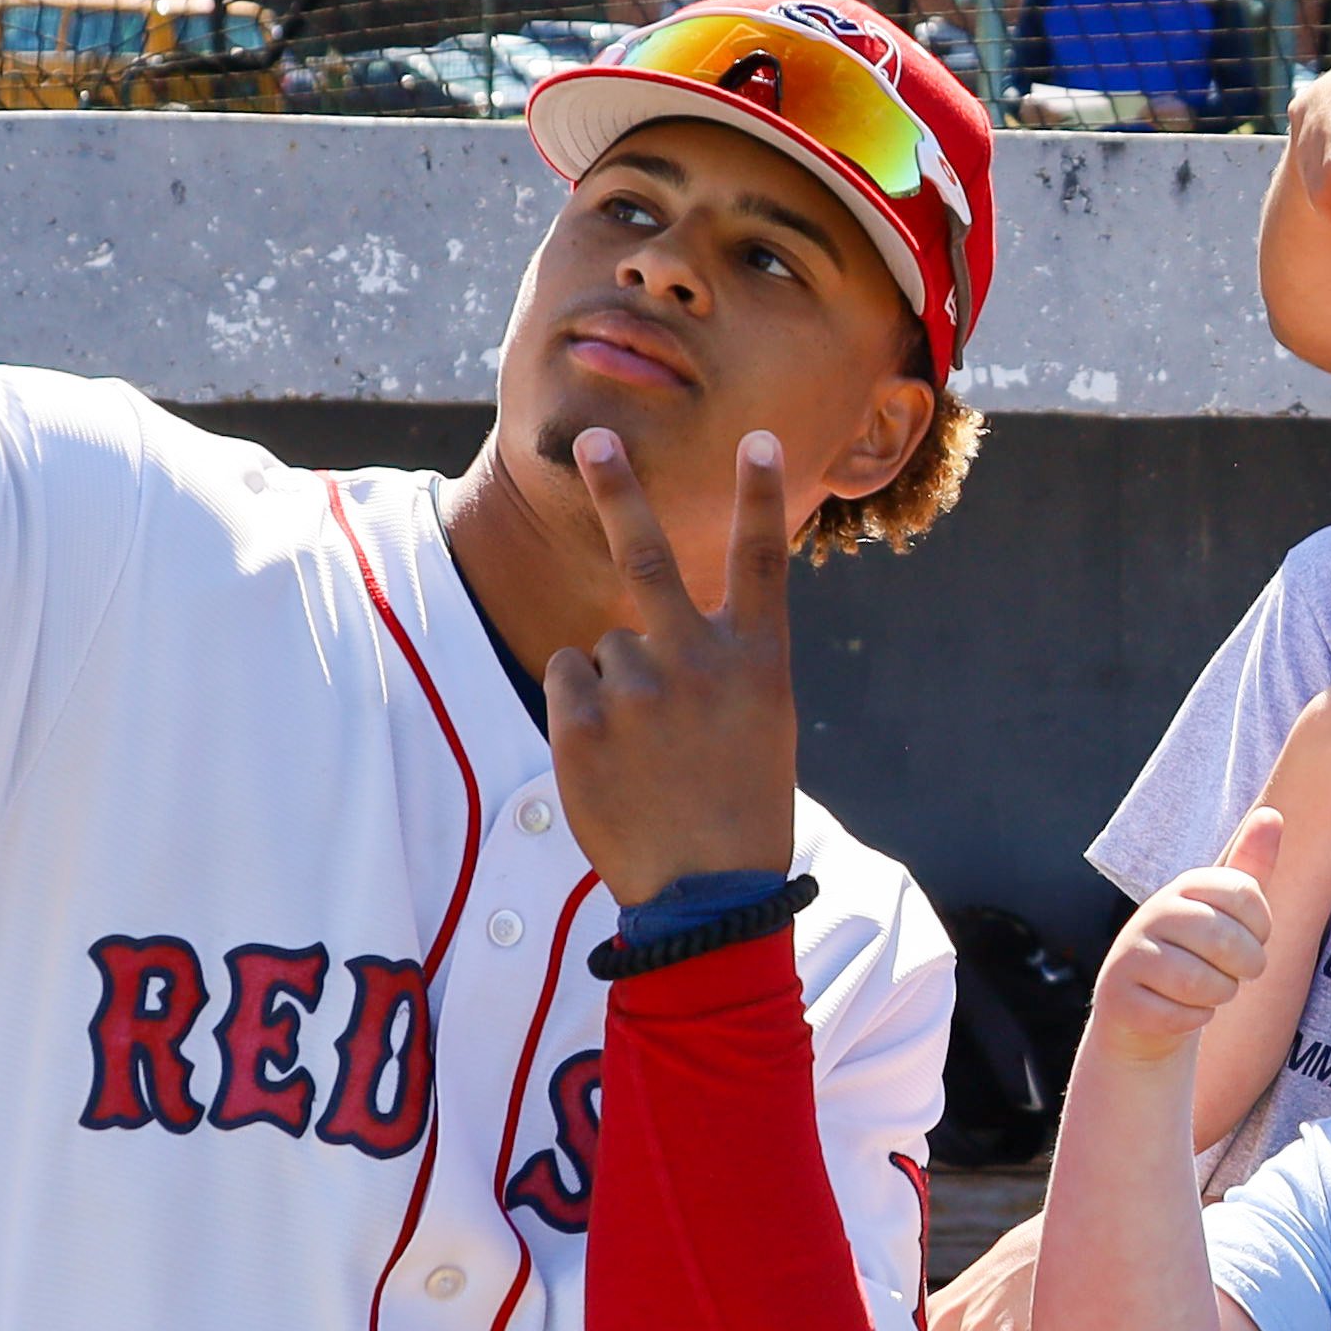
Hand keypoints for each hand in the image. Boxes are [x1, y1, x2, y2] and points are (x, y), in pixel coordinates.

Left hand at [546, 428, 806, 903]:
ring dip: (614, 682)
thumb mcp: (758, 724)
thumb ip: (717, 665)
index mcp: (757, 662)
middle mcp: (698, 663)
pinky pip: (568, 678)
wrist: (706, 892)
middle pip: (649, 558)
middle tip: (592, 439)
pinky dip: (580, 707)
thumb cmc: (739, 807)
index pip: (762, 562)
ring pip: (603, 646)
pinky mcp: (584, 723)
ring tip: (644, 747)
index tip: (759, 438)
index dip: (761, 496)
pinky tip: (611, 755)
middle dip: (620, 491)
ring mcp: (638, 691)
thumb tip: (644, 625)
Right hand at [1083, 810, 1285, 1072]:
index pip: (1246, 893)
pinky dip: (1193, 1020)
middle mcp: (1152, 913)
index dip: (1261, 926)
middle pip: (1227, 941)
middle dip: (1246, 967)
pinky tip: (1181, 1010)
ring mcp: (1130, 955)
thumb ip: (1249, 867)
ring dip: (1219, 995)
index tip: (1250, 938)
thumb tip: (1273, 814)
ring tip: (1210, 990)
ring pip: (1202, 983)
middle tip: (1236, 973)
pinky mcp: (1119, 998)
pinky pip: (1180, 1016)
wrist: (1142, 1011)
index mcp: (1184, 886)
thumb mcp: (1224, 911)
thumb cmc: (1194, 955)